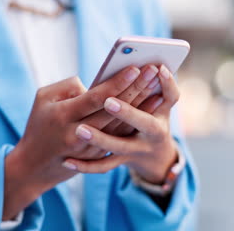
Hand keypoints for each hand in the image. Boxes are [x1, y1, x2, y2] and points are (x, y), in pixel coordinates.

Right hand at [3, 66, 140, 219]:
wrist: (34, 165)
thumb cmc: (38, 124)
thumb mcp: (42, 99)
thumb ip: (67, 86)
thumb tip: (95, 83)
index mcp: (63, 116)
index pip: (95, 98)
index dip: (116, 83)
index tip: (134, 68)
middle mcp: (78, 134)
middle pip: (114, 110)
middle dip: (135, 88)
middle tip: (152, 69)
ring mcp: (90, 148)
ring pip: (122, 124)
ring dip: (142, 104)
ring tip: (157, 84)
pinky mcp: (97, 156)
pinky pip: (121, 136)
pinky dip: (137, 120)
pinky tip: (152, 106)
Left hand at [63, 65, 179, 183]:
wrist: (153, 156)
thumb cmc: (156, 117)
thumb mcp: (165, 104)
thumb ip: (165, 88)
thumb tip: (157, 67)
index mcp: (161, 121)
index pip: (164, 100)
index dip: (157, 86)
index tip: (142, 71)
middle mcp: (150, 138)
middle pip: (139, 124)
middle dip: (126, 112)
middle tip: (108, 101)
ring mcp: (133, 152)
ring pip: (116, 147)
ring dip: (99, 139)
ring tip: (80, 130)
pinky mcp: (119, 161)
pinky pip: (102, 166)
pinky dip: (85, 166)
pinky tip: (67, 162)